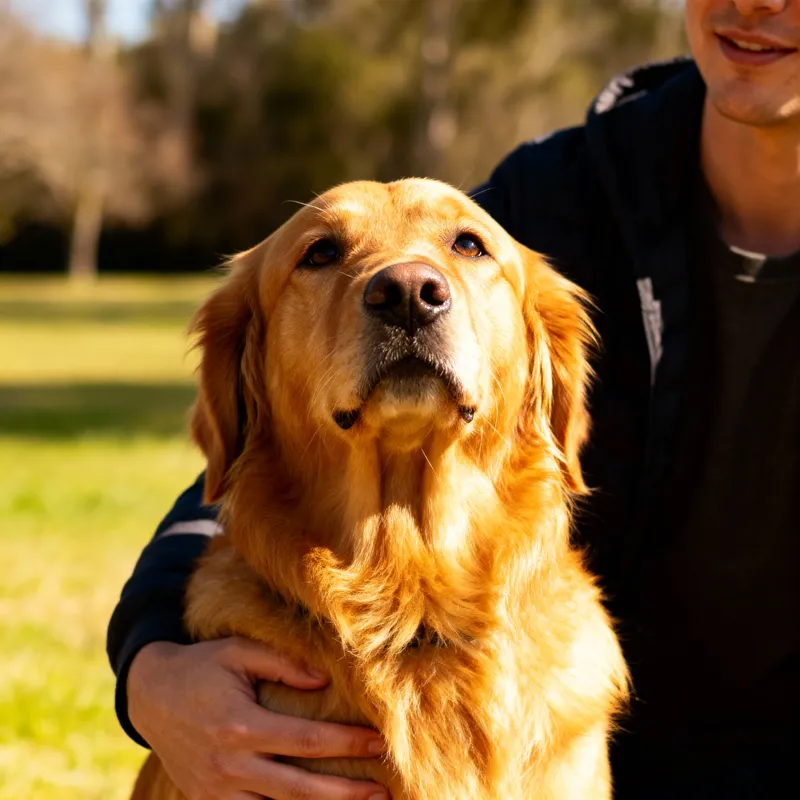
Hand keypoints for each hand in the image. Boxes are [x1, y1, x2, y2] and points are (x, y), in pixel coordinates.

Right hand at [127, 638, 387, 799]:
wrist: (150, 695)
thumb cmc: (203, 666)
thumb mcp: (239, 651)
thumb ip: (283, 663)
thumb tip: (323, 680)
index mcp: (240, 725)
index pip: (306, 742)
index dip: (346, 745)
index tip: (378, 743)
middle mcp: (229, 765)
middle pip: (299, 790)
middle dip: (346, 794)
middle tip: (383, 793)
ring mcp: (216, 791)